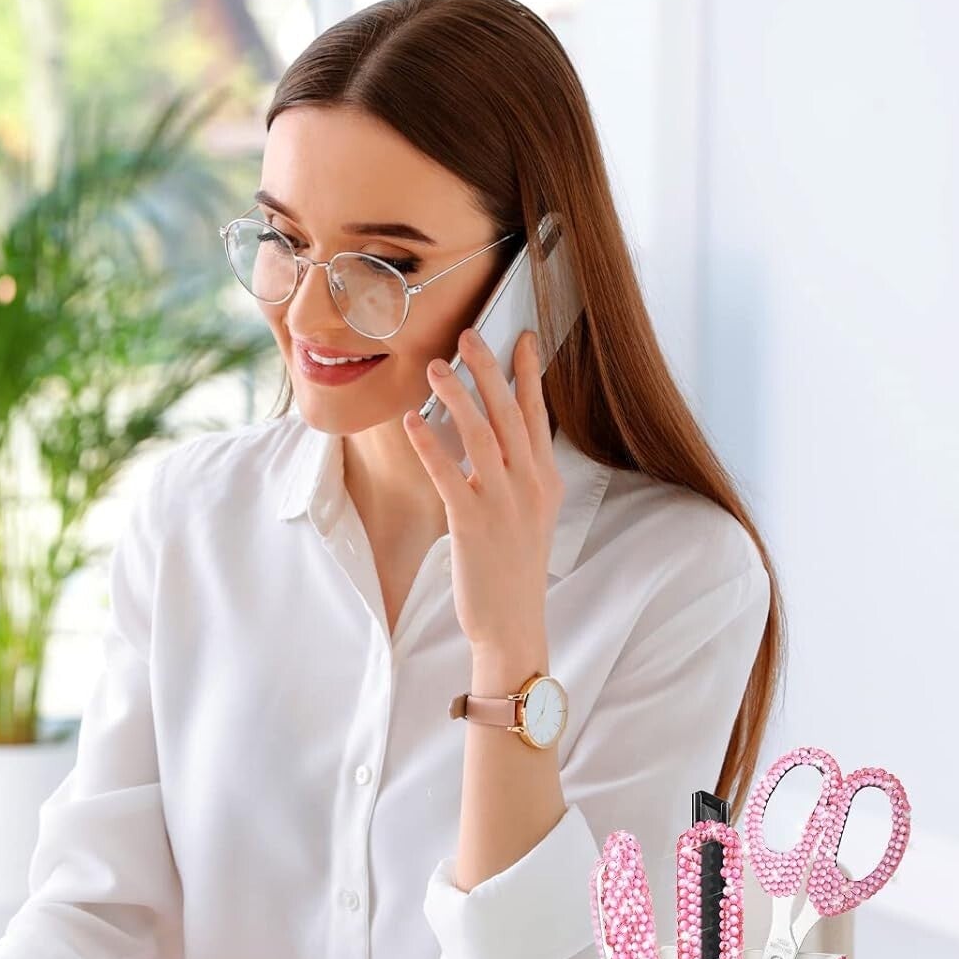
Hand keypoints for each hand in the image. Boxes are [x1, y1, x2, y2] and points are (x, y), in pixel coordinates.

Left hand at [403, 328, 561, 657]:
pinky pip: (449, 475)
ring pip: (482, 436)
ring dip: (458, 397)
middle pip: (510, 415)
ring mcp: (503, 505)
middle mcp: (529, 487)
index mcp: (545, 483)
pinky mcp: (472, 524)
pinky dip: (430, 445)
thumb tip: (500, 442)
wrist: (513, 624)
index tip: (520, 338)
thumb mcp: (531, 518)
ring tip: (436, 367)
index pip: (538, 417)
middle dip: (489, 371)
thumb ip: (521, 478)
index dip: (528, 375)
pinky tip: (413, 421)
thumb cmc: (514, 573)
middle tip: (469, 335)